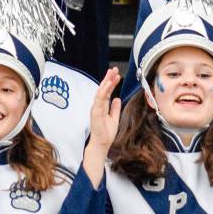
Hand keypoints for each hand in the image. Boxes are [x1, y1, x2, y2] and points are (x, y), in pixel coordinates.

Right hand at [83, 67, 120, 187]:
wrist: (101, 144)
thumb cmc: (106, 133)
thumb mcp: (114, 118)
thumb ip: (115, 108)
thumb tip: (117, 98)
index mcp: (102, 107)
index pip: (107, 92)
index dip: (111, 83)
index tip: (116, 74)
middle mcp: (98, 106)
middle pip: (103, 89)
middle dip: (108, 78)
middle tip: (114, 69)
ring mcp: (96, 108)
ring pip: (100, 92)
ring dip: (106, 82)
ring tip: (112, 74)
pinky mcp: (95, 112)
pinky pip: (99, 99)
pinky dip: (103, 91)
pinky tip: (107, 84)